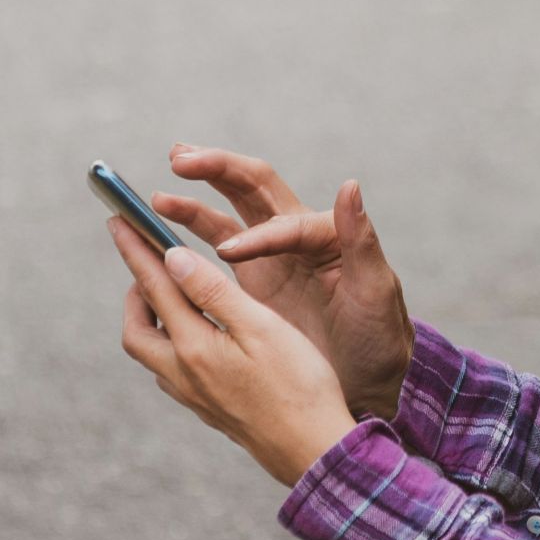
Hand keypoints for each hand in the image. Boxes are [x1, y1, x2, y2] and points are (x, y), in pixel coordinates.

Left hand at [107, 216, 357, 485]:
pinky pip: (170, 370)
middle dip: (136, 290)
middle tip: (148, 262)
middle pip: (137, 328)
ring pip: (152, 351)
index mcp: (194, 347)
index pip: (155, 286)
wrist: (313, 451)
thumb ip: (214, 291)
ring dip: (151, 318)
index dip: (135, 249)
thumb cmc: (300, 385)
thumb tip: (171, 258)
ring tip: (172, 295)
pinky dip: (170, 342)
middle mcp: (183, 373)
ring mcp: (193, 396)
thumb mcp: (262, 327)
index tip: (118, 218)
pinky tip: (196, 337)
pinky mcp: (207, 408)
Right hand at [149, 144, 413, 420]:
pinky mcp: (253, 281)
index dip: (257, 235)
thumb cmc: (379, 336)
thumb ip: (361, 240)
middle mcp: (296, 236)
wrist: (370, 380)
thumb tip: (349, 185)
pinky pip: (216, 248)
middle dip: (217, 170)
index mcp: (326, 236)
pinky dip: (188, 237)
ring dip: (193, 203)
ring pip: (227, 216)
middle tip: (180, 160)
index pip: (285, 222)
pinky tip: (160, 234)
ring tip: (159, 198)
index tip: (229, 253)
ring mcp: (271, 257)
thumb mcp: (376, 290)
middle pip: (252, 188)